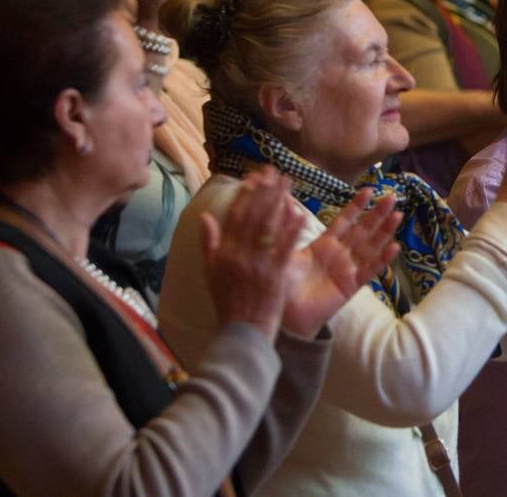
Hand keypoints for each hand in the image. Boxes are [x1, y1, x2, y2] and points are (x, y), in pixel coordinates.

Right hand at [199, 167, 306, 340]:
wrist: (242, 333)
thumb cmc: (228, 303)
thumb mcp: (211, 273)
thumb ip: (208, 243)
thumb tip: (205, 216)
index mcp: (223, 253)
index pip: (235, 216)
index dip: (245, 194)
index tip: (255, 176)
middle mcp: (239, 255)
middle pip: (253, 216)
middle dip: (264, 191)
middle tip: (276, 172)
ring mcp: (257, 265)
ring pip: (269, 227)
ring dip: (279, 202)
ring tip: (288, 183)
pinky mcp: (275, 275)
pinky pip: (285, 247)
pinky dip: (292, 229)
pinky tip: (300, 212)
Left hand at [280, 188, 402, 337]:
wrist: (285, 314)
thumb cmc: (283, 283)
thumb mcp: (285, 251)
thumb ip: (288, 227)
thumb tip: (284, 201)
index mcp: (324, 244)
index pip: (344, 221)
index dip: (356, 206)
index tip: (369, 190)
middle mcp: (340, 254)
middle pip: (363, 230)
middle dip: (377, 214)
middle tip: (392, 197)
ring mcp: (348, 269)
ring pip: (371, 246)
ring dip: (385, 231)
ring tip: (398, 215)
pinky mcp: (352, 286)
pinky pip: (370, 270)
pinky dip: (382, 259)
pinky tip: (394, 247)